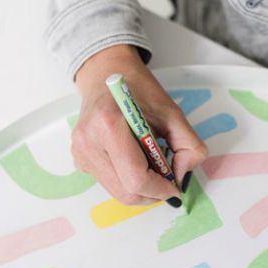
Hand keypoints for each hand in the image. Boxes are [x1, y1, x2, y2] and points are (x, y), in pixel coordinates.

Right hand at [72, 44, 207, 205]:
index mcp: (109, 125)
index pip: (136, 179)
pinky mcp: (79, 159)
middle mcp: (89, 142)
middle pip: (126, 192)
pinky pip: (109, 183)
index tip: (175, 187)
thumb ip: (188, 146)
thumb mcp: (173, 113)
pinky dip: (127, 181)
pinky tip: (134, 160)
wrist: (106, 74)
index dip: (160, 190)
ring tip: (151, 166)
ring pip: (118, 192)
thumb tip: (181, 177)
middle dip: (152, 193)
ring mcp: (80, 153)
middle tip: (167, 181)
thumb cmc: (139, 90)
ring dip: (141, 188)